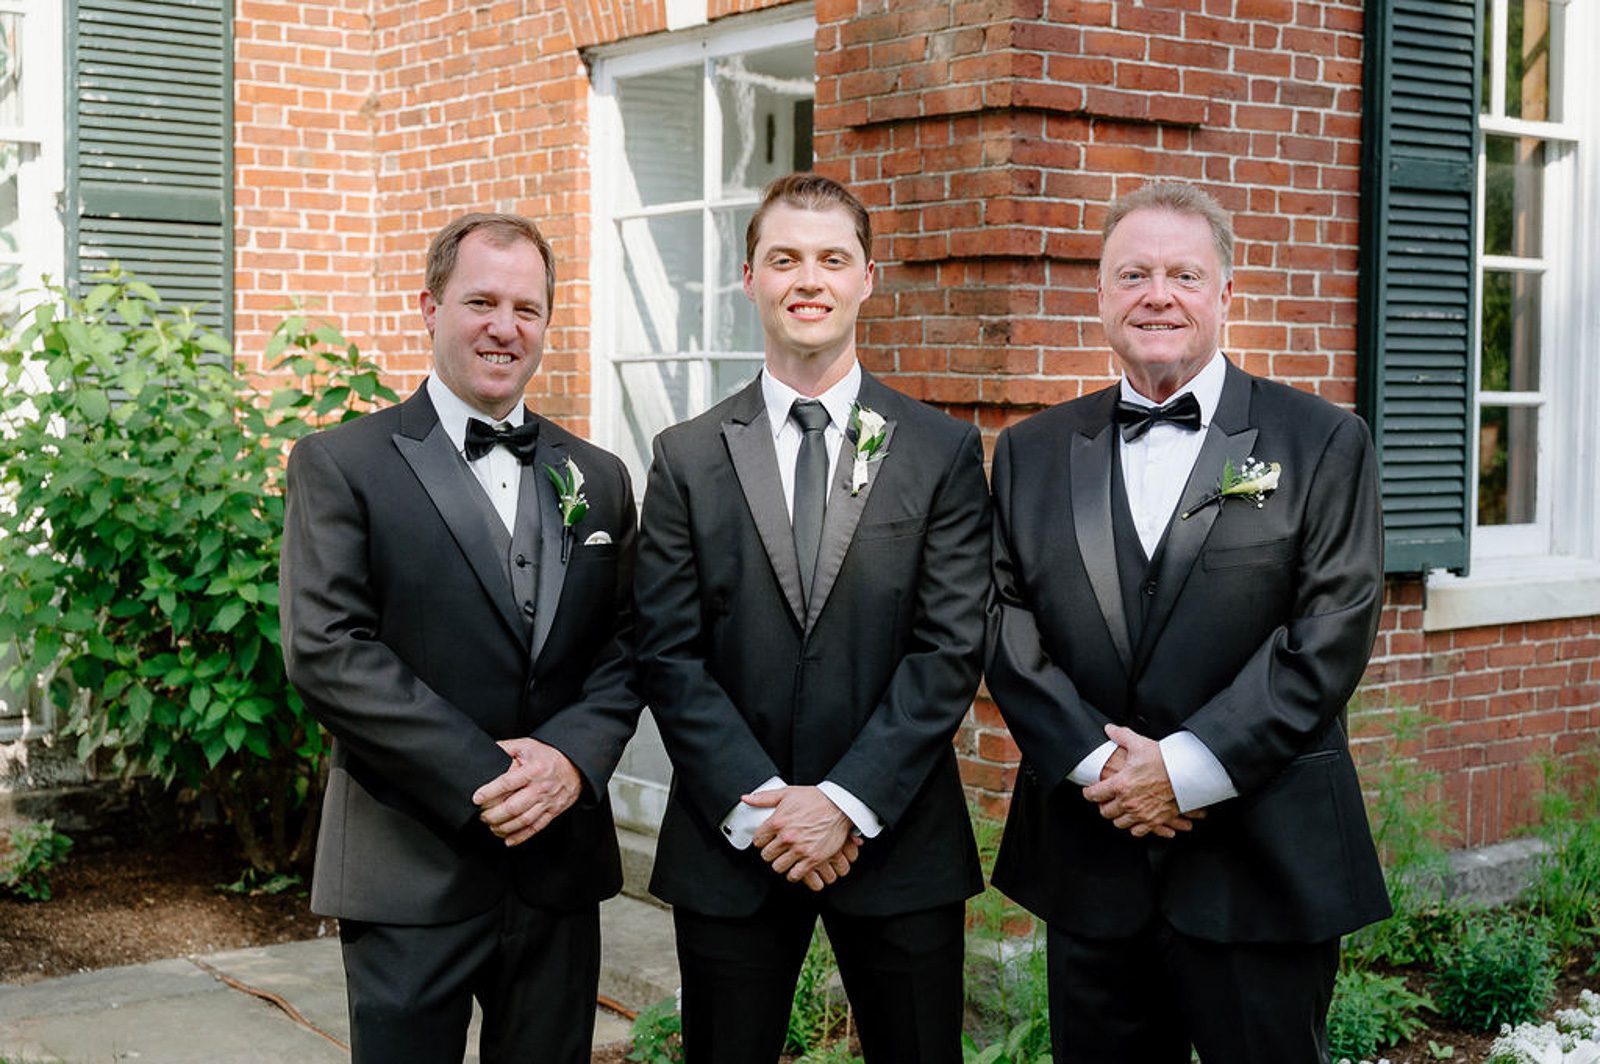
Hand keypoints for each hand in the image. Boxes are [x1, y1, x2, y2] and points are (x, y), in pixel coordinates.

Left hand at [471, 738, 580, 846]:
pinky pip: (535, 827)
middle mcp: (541, 788)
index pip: (508, 783)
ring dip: (504, 827)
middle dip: (493, 815)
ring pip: (523, 820)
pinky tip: (508, 839)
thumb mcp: (528, 745)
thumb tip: (487, 749)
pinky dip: (521, 837)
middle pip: (514, 807)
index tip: (477, 798)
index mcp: (534, 770)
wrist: (576, 766)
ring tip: (492, 827)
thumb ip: (507, 747)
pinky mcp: (552, 812)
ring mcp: (548, 802)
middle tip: (481, 816)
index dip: (490, 791)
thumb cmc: (550, 756)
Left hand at [744, 786, 858, 890]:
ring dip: (781, 864)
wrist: (839, 806)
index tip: (767, 841)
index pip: (757, 840)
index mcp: (778, 821)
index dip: (761, 841)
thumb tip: (746, 798)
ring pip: (778, 867)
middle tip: (776, 850)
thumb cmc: (815, 799)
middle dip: (770, 853)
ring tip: (785, 858)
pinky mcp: (813, 859)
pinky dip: (793, 873)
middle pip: (766, 856)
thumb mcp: (787, 793)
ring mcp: (800, 849)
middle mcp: (787, 837)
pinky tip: (796, 866)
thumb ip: (764, 798)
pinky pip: (795, 875)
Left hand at [1081, 724, 1201, 837]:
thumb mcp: (1139, 744)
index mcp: (1121, 784)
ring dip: (1118, 816)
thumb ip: (1121, 736)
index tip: (1088, 791)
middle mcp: (1129, 802)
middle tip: (1105, 800)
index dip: (1088, 792)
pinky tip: (1135, 819)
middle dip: (1103, 806)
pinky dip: (1135, 827)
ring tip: (1119, 809)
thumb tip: (1109, 729)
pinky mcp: (1155, 821)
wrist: (1187, 773)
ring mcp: (1142, 813)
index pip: (1094, 794)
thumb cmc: (1164, 759)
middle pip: (1105, 812)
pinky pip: (1138, 831)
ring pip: (1120, 823)